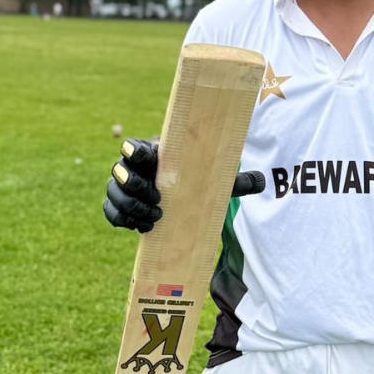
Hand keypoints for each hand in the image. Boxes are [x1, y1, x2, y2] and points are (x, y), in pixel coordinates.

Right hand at [103, 138, 265, 232]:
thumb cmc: (197, 183)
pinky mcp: (120, 205)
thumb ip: (236, 181)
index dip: (134, 151)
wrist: (180, 197)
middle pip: (120, 172)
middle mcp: (134, 167)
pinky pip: (110, 212)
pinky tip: (143, 227)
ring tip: (155, 218)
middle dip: (136, 188)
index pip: (134, 147)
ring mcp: (124, 187)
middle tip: (159, 203)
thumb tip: (263, 181)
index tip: (147, 159)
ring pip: (113, 192)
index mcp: (155, 154)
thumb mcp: (217, 181)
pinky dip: (122, 220)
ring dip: (130, 207)